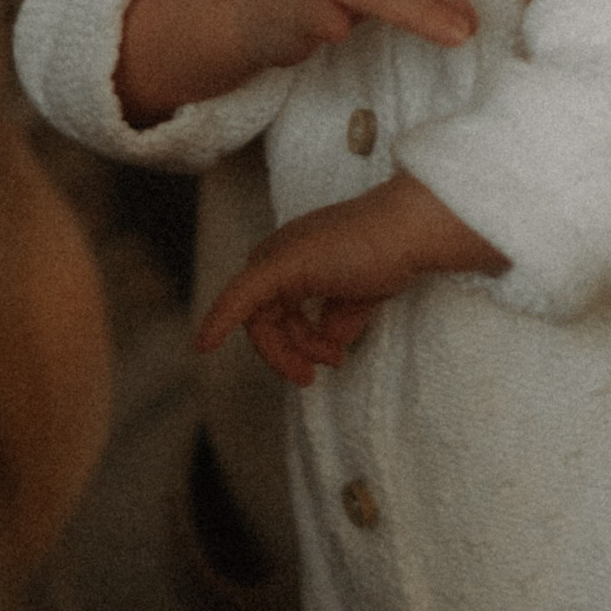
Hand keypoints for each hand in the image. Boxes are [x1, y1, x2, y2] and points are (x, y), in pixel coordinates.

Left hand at [195, 172, 506, 385]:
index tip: (309, 368)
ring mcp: (278, 257)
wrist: (406, 233)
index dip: (291, 341)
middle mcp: (281, 254)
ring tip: (330, 359)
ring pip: (260, 320)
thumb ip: (342, 316)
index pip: (276, 308)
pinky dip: (219, 322)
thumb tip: (332, 340)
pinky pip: (239, 299)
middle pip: (266, 317)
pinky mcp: (277, 266)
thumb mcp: (361, 295)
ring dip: (291, 350)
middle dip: (287, 351)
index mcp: (297, 257)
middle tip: (311, 377)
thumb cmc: (390, 254)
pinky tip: (204, 345)